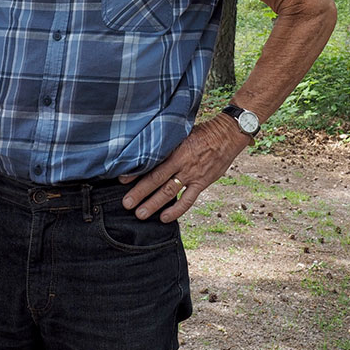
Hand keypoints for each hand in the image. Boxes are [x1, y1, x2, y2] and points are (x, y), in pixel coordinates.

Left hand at [121, 115, 250, 221]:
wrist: (228, 135)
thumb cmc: (202, 131)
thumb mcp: (182, 132)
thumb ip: (167, 141)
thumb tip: (147, 146)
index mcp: (176, 149)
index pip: (153, 162)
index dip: (137, 172)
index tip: (121, 180)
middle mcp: (182, 163)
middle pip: (157, 180)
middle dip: (140, 193)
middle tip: (126, 204)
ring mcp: (193, 175)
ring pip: (170, 192)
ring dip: (154, 204)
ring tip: (140, 214)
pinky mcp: (202, 182)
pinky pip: (188, 200)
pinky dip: (176, 209)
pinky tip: (165, 218)